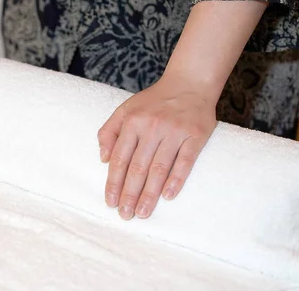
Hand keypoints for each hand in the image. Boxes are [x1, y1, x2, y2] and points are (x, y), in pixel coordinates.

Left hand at [97, 74, 216, 219]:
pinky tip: (168, 196)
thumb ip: (109, 131)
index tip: (110, 201)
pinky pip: (185, 162)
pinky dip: (176, 179)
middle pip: (138, 167)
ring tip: (143, 212)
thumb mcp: (125, 109)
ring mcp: (175, 131)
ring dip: (150, 193)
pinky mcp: (196, 135)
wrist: (189, 83)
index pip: (119, 158)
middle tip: (125, 214)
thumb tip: (103, 159)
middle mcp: (152, 127)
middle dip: (129, 193)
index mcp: (132, 122)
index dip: (113, 182)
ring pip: (159, 168)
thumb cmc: (153, 101)